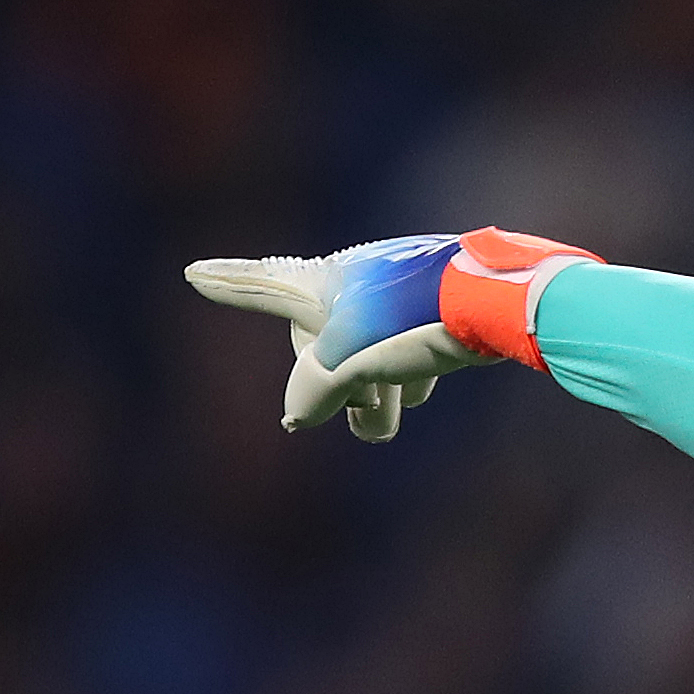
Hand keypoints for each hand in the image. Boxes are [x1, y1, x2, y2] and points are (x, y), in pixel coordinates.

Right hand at [184, 227, 594, 440]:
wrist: (498, 301)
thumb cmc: (411, 319)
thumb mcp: (345, 363)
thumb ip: (312, 391)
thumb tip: (296, 416)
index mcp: (323, 286)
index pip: (263, 287)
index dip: (230, 285)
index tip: (195, 274)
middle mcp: (353, 285)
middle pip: (324, 350)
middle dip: (337, 387)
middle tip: (352, 413)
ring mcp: (396, 298)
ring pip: (369, 359)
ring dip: (376, 393)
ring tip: (385, 418)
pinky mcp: (436, 314)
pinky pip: (408, 354)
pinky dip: (410, 379)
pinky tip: (423, 388)